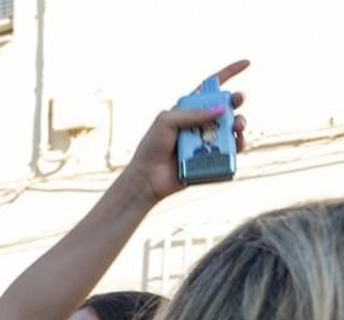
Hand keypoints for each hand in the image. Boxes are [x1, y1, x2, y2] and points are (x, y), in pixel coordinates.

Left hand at [125, 59, 248, 202]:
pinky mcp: (211, 157)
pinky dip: (237, 144)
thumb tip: (220, 109)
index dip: (228, 74)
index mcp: (187, 110)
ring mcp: (206, 139)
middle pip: (225, 107)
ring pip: (231, 127)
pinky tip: (237, 143)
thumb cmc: (152, 148)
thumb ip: (191, 113)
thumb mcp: (166, 123)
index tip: (247, 63)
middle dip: (236, 101)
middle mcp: (199, 123)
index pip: (210, 87)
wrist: (148, 178)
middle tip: (238, 101)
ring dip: (238, 123)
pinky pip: (231, 149)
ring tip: (237, 126)